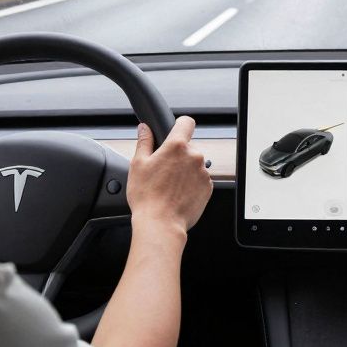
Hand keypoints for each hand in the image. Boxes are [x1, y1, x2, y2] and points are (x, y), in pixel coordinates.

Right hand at [126, 117, 212, 234]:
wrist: (161, 224)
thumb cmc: (147, 196)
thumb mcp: (138, 164)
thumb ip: (144, 142)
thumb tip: (144, 129)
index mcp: (177, 146)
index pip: (186, 122)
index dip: (179, 125)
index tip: (175, 131)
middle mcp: (195, 156)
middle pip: (188, 147)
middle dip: (177, 155)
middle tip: (163, 170)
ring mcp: (203, 172)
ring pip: (194, 164)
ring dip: (185, 170)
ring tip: (169, 185)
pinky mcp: (208, 187)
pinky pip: (200, 179)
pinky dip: (191, 183)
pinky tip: (178, 193)